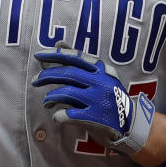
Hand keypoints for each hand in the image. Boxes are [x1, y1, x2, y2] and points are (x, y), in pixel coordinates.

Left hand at [32, 46, 154, 155]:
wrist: (130, 124)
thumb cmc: (108, 97)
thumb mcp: (99, 76)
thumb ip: (79, 61)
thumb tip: (59, 43)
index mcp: (101, 70)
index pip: (75, 57)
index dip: (55, 55)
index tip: (39, 55)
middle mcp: (100, 82)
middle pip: (68, 74)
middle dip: (47, 76)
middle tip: (35, 81)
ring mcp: (99, 100)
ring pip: (66, 93)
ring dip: (51, 97)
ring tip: (46, 103)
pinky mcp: (96, 119)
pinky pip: (71, 115)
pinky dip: (60, 115)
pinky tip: (56, 116)